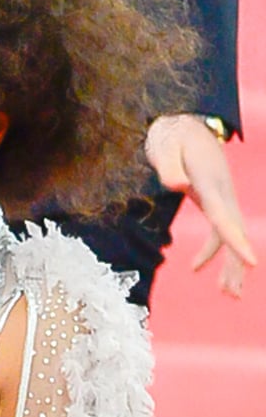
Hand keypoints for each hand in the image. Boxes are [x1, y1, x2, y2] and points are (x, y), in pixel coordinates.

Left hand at [145, 114, 255, 296]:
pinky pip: (219, 231)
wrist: (183, 122)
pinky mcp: (213, 201)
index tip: (252, 262)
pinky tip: (196, 269)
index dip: (236, 241)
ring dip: (230, 264)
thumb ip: (168, 165)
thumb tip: (175, 185)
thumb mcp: (165, 144)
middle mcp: (222, 192)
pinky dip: (212, 252)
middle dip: (236, 262)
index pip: (224, 217)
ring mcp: (221, 197)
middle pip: (233, 232)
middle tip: (231, 292)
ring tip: (227, 294)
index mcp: (210, 182)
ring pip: (231, 236)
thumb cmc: (172, 133)